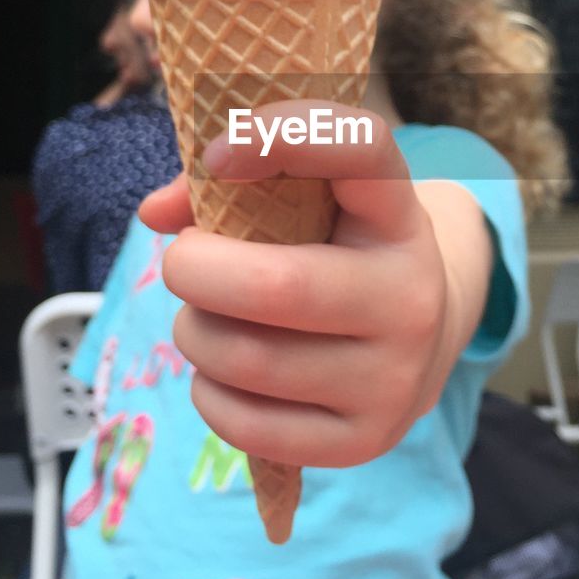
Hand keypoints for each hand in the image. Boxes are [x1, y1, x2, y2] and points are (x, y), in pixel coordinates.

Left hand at [138, 100, 490, 467]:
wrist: (421, 340)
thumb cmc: (341, 253)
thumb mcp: (313, 204)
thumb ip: (232, 185)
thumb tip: (156, 214)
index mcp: (399, 216)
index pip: (360, 149)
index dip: (281, 135)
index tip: (218, 153)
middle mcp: (410, 296)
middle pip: (274, 285)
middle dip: (194, 269)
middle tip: (186, 262)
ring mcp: (393, 378)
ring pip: (246, 359)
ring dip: (195, 332)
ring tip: (206, 318)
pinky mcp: (364, 443)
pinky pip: (245, 425)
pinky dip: (209, 393)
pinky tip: (224, 372)